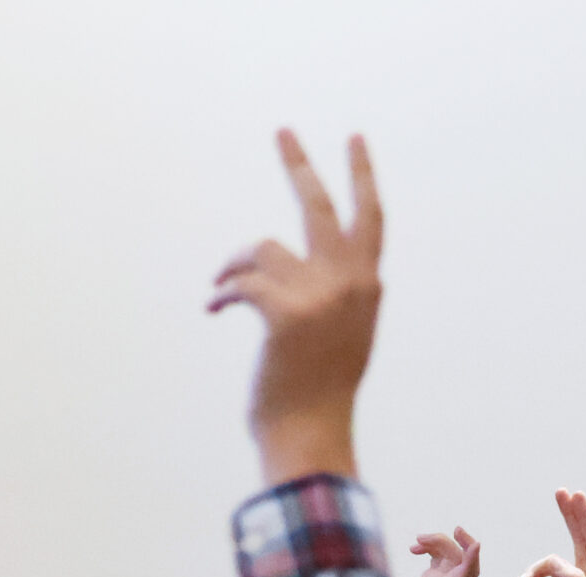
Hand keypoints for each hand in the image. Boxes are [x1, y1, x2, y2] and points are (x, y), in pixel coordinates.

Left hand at [208, 130, 382, 487]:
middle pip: (320, 207)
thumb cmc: (319, 397)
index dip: (361, 177)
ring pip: (262, 248)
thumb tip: (295, 271)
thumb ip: (341, 298)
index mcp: (368, 289)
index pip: (370, 219)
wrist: (309, 437)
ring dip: (234, 265)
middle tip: (282, 130)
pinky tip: (215, 308)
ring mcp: (320, 297)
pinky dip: (223, 292)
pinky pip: (242, 282)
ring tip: (220, 288)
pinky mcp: (286, 313)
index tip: (354, 139)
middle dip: (299, 164)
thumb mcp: (345, 340)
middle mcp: (351, 285)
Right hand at [400, 529, 480, 576]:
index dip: (472, 558)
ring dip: (434, 541)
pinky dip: (428, 546)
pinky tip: (413, 550)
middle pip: (462, 556)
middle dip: (462, 542)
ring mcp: (447, 573)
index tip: (476, 544)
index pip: (468, 573)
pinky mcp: (440, 568)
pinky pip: (440, 550)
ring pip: (450, 549)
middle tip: (457, 529)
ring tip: (415, 543)